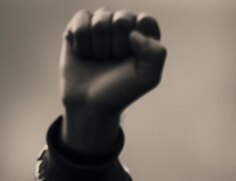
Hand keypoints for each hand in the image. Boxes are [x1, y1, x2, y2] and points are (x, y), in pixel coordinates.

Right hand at [60, 8, 166, 153]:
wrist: (89, 104)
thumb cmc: (119, 91)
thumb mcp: (148, 78)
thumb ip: (156, 54)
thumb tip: (133, 33)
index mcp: (143, 33)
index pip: (145, 21)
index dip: (137, 44)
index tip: (130, 61)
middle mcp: (122, 25)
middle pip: (122, 20)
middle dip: (116, 47)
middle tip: (112, 62)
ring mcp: (101, 23)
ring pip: (100, 20)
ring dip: (99, 47)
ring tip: (98, 59)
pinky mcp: (79, 25)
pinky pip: (81, 20)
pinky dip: (82, 42)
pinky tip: (84, 54)